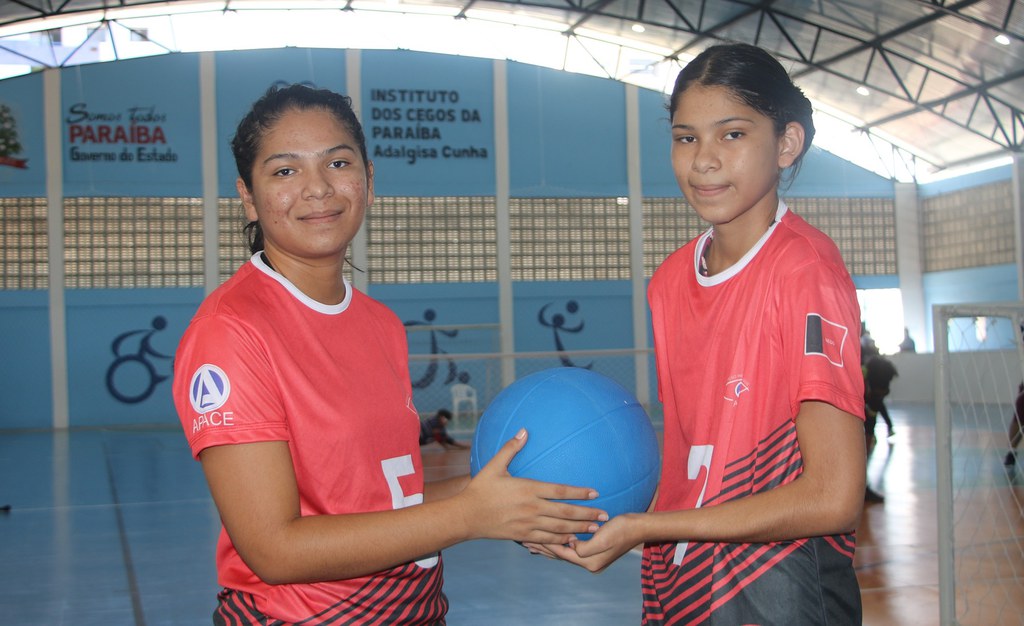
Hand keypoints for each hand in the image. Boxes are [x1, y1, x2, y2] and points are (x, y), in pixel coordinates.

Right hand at [458, 429, 607, 543]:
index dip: (579, 492)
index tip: (595, 493)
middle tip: (605, 515)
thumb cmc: (480, 489)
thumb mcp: (493, 466)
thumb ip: (510, 448)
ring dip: (579, 529)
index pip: (560, 491)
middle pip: (565, 513)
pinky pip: (547, 540)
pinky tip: (573, 540)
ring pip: (560, 528)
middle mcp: (531, 508)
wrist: (466, 516)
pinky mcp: (523, 536)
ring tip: (596, 529)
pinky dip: (562, 540)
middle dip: (587, 515)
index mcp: (527, 489)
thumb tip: (523, 430)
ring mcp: (528, 524)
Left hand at [523, 514, 641, 572]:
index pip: (560, 553)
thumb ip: (584, 547)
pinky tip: (551, 538)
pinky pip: (569, 547)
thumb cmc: (622, 529)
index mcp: (589, 562)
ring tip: (530, 542)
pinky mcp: (592, 549)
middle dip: (541, 546)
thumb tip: (570, 546)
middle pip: (559, 555)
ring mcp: (590, 557)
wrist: (639, 527)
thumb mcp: (603, 539)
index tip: (527, 537)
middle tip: (522, 540)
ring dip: (547, 545)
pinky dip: (558, 543)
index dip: (544, 544)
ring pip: (562, 551)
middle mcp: (588, 562)